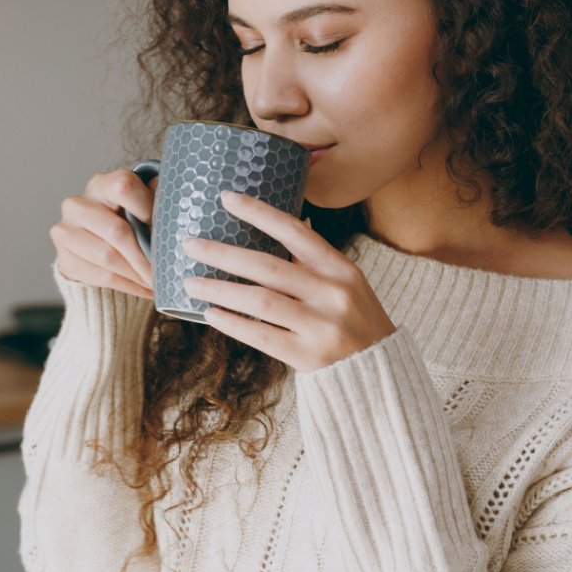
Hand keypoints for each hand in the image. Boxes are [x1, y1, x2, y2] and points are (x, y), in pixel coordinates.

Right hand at [49, 169, 158, 299]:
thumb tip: (176, 207)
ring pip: (108, 257)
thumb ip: (156, 199)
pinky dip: (127, 285)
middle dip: (145, 255)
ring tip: (157, 281)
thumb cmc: (125, 217)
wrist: (94, 239)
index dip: (147, 210)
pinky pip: (100, 276)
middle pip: (116, 231)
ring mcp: (65, 232)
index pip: (123, 188)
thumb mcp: (140, 202)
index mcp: (101, 184)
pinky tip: (144, 288)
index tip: (164, 231)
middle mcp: (77, 205)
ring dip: (137, 274)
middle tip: (166, 270)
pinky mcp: (64, 259)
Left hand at [180, 190, 396, 372]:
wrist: (381, 373)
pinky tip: (211, 313)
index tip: (226, 199)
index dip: (259, 213)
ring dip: (220, 289)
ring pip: (259, 301)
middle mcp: (332, 294)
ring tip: (190, 283)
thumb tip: (278, 224)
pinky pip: (261, 335)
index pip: (295, 232)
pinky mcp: (308, 356)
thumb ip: (313, 261)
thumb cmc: (356, 321)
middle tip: (191, 245)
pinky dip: (232, 323)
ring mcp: (321, 327)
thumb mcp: (346, 284)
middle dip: (223, 254)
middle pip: (268, 267)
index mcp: (341, 269)